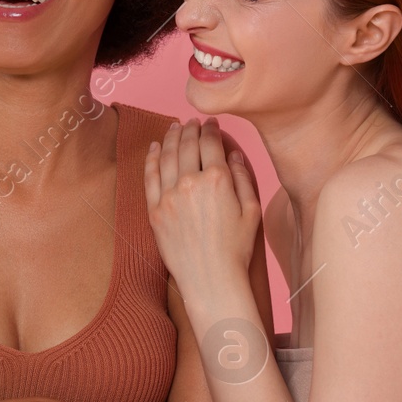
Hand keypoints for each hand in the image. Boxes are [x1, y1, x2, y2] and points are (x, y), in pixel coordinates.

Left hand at [144, 118, 260, 293]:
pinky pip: (150, 177)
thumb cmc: (236, 249)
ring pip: (168, 156)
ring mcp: (169, 196)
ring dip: (172, 137)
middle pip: (188, 145)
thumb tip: (233, 154)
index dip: (211, 129)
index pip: (211, 143)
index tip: (211, 123)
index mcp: (218, 180)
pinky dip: (152, 158)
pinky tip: (155, 147)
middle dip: (191, 129)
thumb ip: (242, 178)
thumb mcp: (252, 211)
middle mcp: (191, 183)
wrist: (211, 279)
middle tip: (192, 121)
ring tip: (175, 127)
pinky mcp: (155, 211)